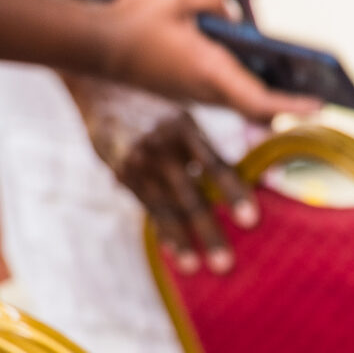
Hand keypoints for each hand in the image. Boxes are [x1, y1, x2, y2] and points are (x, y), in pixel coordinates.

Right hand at [73, 81, 257, 272]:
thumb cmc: (156, 108)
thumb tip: (253, 179)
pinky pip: (147, 207)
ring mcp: (138, 161)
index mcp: (186, 127)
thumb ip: (206, 149)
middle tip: (225, 265)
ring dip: (182, 240)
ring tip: (195, 268)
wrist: (100, 84)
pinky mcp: (121, 173)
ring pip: (166, 208)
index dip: (234, 194)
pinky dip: (163, 230)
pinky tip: (176, 252)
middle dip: (208, 232)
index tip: (251, 221)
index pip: (216, 166)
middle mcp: (161, 145)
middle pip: (191, 196)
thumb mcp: (182, 117)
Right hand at [96, 0, 316, 121]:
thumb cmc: (133, 19)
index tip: (320, 105)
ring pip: (242, 102)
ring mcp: (195, 95)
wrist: (92, 44)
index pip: (260, 100)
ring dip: (270, 96)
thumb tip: (232, 17)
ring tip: (305, 83)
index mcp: (208, 71)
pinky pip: (225, 94)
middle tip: (324, 97)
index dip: (293, 105)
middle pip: (258, 108)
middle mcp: (206, 91)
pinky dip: (248, 88)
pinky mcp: (186, 92)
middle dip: (290, 104)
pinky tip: (264, 71)